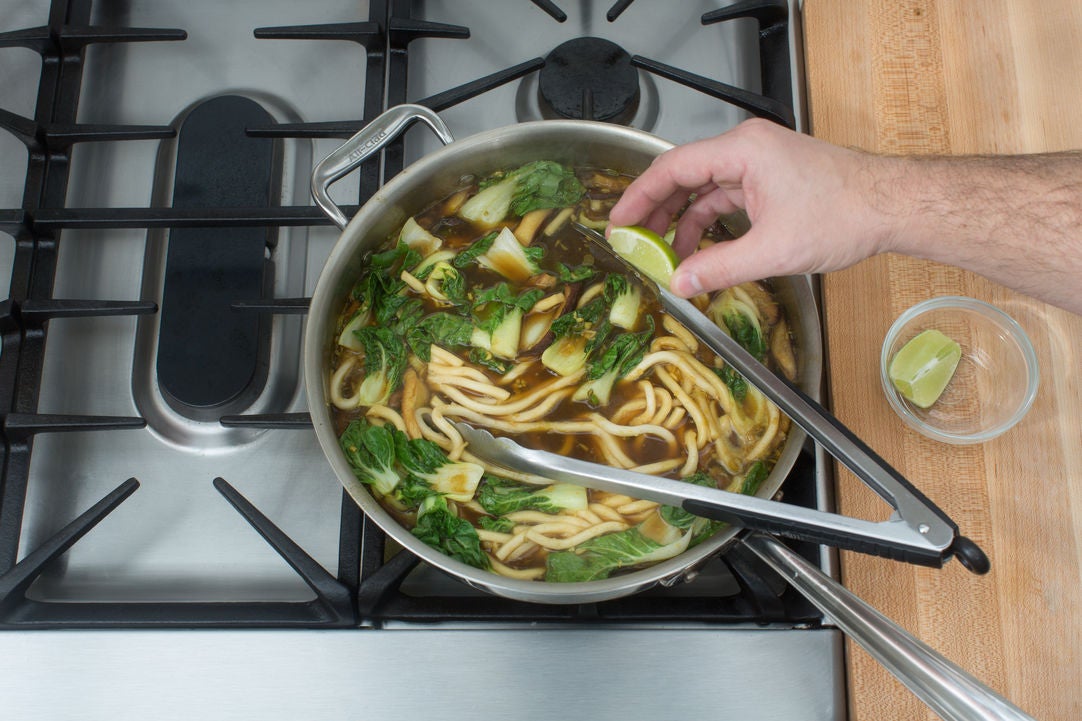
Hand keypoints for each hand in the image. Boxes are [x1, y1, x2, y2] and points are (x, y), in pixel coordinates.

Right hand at [608, 119, 895, 296]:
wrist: (892, 207)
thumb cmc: (844, 214)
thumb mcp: (772, 250)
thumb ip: (718, 268)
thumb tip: (679, 284)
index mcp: (742, 150)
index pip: (672, 167)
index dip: (639, 196)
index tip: (618, 221)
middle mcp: (747, 149)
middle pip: (684, 176)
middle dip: (656, 211)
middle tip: (632, 241)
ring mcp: (759, 163)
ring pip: (704, 189)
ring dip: (682, 221)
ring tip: (663, 254)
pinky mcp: (771, 179)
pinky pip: (725, 197)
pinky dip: (708, 223)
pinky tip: (699, 250)